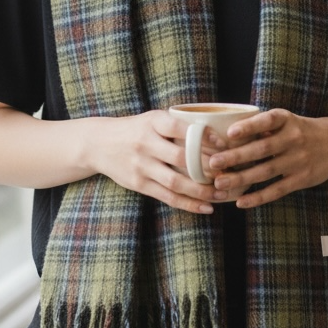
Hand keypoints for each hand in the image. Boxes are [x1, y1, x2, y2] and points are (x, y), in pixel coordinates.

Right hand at [95, 110, 224, 214]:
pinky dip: (188, 204)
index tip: (223, 143)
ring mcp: (141, 165)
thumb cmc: (135, 130)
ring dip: (201, 190)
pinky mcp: (139, 184)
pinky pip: (167, 196)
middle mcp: (145, 143)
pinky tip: (205, 208)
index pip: (180, 128)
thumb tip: (216, 136)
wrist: (98, 144)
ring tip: (221, 194)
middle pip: (181, 157)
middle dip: (207, 167)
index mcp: (152, 122)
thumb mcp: (152, 119)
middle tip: (228, 172)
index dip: (203, 135)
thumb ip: (177, 125)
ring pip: (176, 182)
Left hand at [206, 109, 327, 208]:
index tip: (230, 132)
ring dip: (241, 178)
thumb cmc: (301, 130)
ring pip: (266, 171)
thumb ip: (263, 127)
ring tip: (220, 184)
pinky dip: (258, 197)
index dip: (249, 126)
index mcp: (287, 120)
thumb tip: (227, 133)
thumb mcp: (287, 121)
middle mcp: (294, 139)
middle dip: (237, 157)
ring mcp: (298, 161)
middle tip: (214, 163)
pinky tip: (240, 202)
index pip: (267, 121)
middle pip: (262, 149)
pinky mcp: (301, 179)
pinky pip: (276, 190)